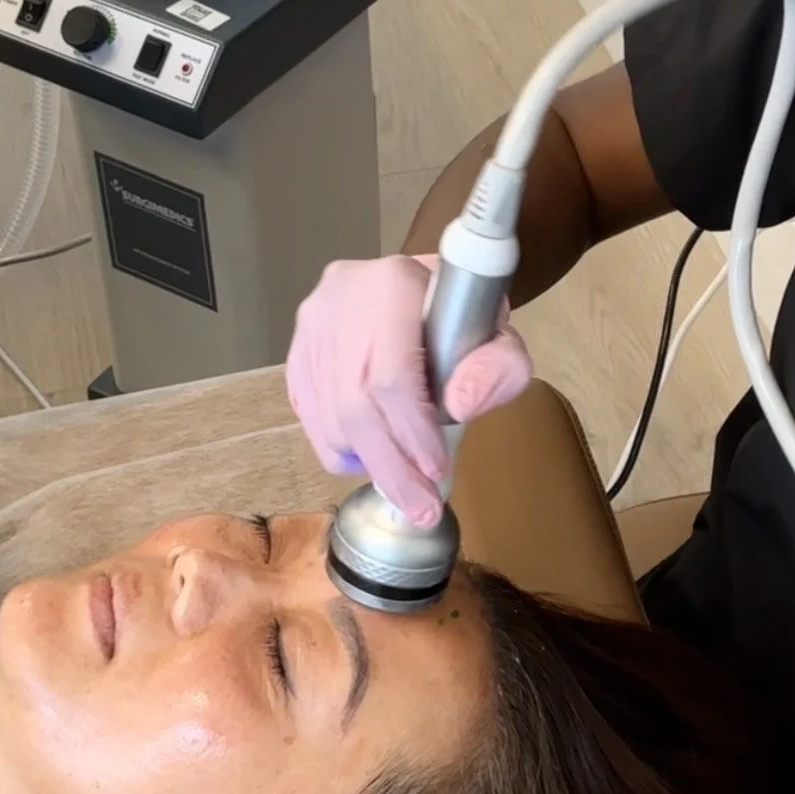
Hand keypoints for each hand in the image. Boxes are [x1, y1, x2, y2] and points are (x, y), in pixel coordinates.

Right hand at [287, 255, 530, 525]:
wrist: (422, 284)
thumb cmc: (462, 314)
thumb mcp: (498, 333)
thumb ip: (496, 367)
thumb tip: (462, 406)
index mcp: (391, 286)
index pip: (390, 376)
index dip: (411, 434)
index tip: (436, 472)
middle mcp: (338, 301)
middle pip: (352, 405)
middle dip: (389, 468)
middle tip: (419, 509)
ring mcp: (310, 327)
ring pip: (327, 416)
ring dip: (366, 461)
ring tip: (403, 481)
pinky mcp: (296, 352)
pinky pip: (309, 415)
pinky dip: (340, 449)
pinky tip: (372, 456)